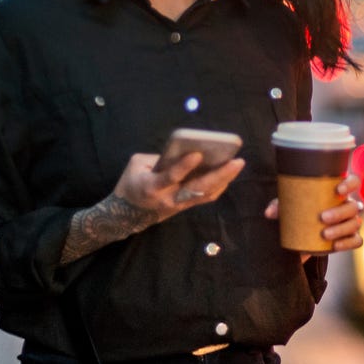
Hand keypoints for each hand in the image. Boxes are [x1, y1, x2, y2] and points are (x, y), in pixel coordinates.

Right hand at [115, 150, 245, 221]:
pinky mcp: (185, 206)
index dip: (183, 167)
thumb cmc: (130, 183)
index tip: (197, 154)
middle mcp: (168, 198)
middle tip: (237, 161)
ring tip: (237, 164)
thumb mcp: (137, 165)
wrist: (126, 215)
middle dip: (219, 175)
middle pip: (197, 189)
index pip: (170, 177)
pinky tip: (229, 174)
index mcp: (152, 187)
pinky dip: (219, 185)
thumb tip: (186, 149)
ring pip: (206, 194)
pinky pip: (205, 197)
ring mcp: (179, 205)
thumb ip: (159, 157)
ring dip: (223, 180)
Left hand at [265, 173, 363, 260]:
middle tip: (322, 218)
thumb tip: (268, 213)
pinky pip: (356, 241)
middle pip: (353, 206)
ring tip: (324, 234)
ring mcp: (350, 222)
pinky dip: (347, 243)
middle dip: (340, 212)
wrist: (303, 234)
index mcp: (338, 191)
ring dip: (341, 229)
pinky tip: (335, 245)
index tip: (337, 189)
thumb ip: (279, 206)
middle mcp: (348, 205)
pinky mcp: (349, 238)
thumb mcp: (290, 207)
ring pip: (355, 224)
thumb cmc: (300, 211)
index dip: (350, 184)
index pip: (354, 182)